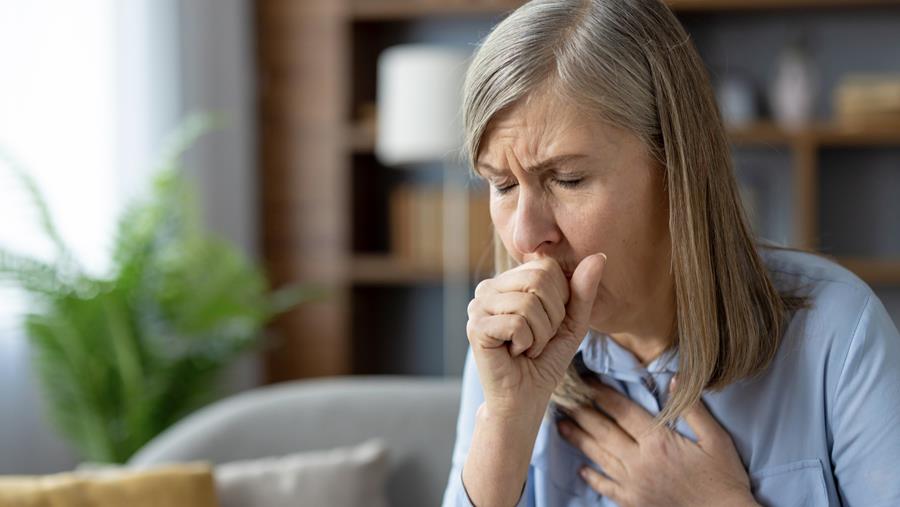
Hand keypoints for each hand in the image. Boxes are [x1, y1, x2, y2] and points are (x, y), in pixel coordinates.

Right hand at [466, 254, 605, 413]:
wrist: (525, 398)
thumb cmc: (545, 359)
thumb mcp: (572, 322)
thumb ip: (583, 290)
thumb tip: (599, 256)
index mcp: (509, 281)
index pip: (546, 268)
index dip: (561, 300)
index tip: (549, 324)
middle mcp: (488, 287)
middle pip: (538, 281)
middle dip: (552, 317)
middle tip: (538, 339)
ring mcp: (477, 306)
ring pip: (528, 304)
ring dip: (540, 335)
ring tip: (527, 348)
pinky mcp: (475, 327)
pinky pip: (517, 324)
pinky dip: (527, 344)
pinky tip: (515, 353)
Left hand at [558, 380, 757, 506]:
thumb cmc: (724, 478)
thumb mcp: (716, 439)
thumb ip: (693, 409)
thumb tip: (675, 379)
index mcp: (658, 442)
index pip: (622, 411)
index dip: (601, 393)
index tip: (586, 381)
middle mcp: (640, 462)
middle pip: (603, 431)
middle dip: (581, 412)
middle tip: (563, 398)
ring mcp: (634, 484)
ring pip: (599, 457)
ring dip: (579, 439)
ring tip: (561, 425)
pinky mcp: (634, 502)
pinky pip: (607, 488)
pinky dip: (593, 477)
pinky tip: (582, 469)